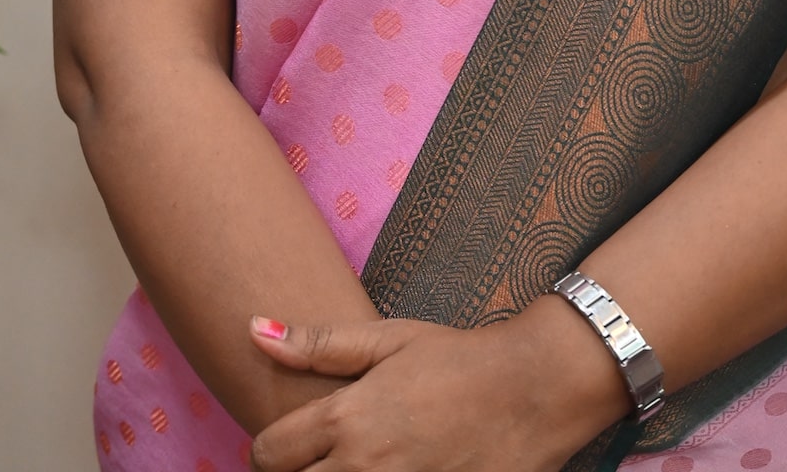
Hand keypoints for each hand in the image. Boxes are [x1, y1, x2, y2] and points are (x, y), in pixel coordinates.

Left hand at [247, 299, 629, 471]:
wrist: (533, 391)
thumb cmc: (459, 359)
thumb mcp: (391, 339)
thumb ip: (319, 344)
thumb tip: (253, 329)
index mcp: (348, 417)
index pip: (268, 453)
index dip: (270, 448)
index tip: (291, 441)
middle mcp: (363, 465)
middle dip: (299, 471)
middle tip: (322, 455)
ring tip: (356, 460)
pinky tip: (390, 470)